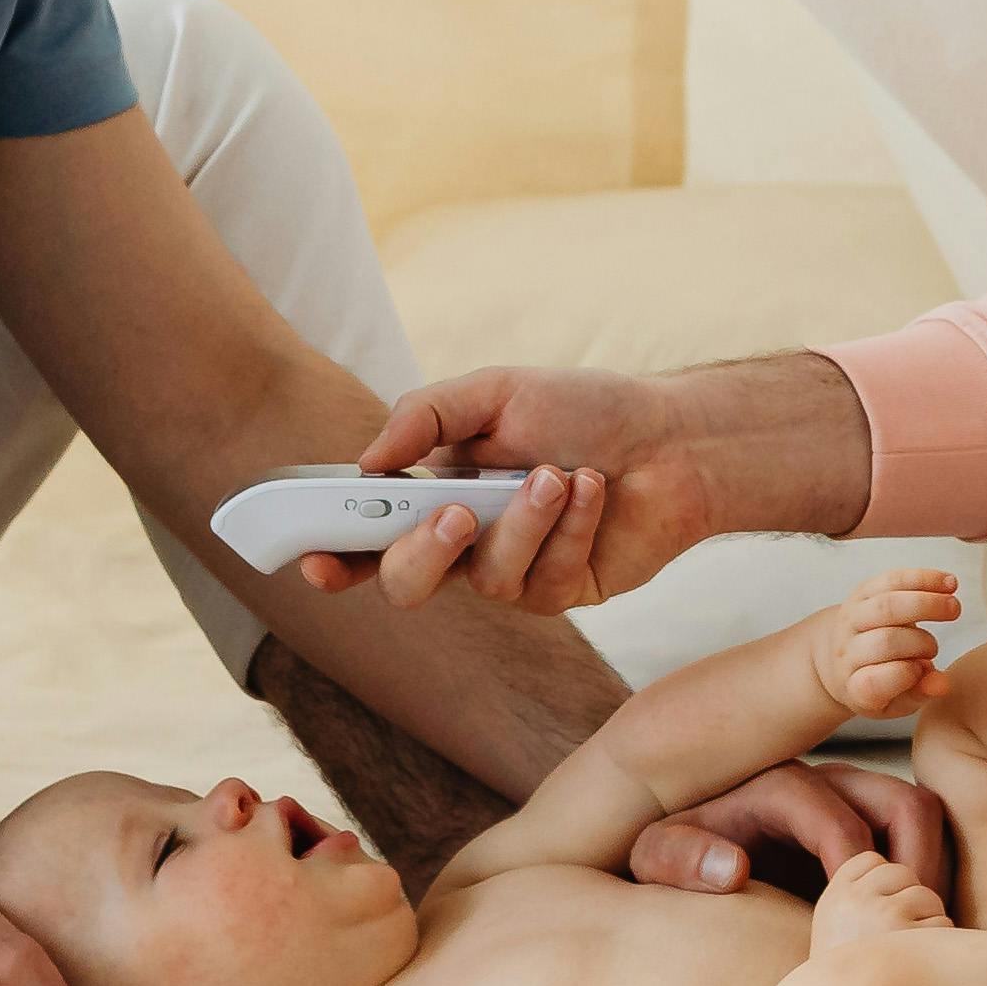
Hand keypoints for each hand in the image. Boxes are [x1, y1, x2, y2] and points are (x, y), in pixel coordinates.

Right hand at [346, 362, 746, 604]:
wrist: (671, 436)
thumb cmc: (581, 409)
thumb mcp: (495, 392)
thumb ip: (424, 417)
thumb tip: (367, 461)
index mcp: (435, 493)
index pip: (367, 538)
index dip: (334, 559)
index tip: (316, 562)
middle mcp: (465, 542)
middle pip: (407, 583)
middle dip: (423, 551)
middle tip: (456, 511)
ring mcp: (512, 574)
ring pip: (485, 579)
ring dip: (522, 521)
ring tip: (559, 473)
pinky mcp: (561, 593)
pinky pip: (544, 579)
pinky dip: (569, 528)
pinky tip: (592, 491)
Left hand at [629, 757, 958, 904]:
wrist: (691, 841)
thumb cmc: (676, 855)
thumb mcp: (655, 855)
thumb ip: (678, 858)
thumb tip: (733, 870)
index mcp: (777, 789)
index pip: (839, 821)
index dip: (856, 871)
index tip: (857, 929)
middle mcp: (830, 783)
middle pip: (906, 804)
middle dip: (918, 867)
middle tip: (916, 930)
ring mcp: (861, 800)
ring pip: (927, 820)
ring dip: (934, 873)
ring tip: (923, 933)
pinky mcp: (879, 824)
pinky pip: (929, 840)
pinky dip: (934, 878)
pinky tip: (917, 930)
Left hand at [805, 569, 957, 727]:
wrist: (839, 657)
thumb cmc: (879, 684)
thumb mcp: (896, 702)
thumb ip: (920, 695)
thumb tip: (942, 684)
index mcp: (853, 686)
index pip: (873, 681)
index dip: (905, 675)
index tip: (923, 672)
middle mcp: (846, 651)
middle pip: (884, 641)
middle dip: (922, 642)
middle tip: (939, 648)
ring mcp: (850, 619)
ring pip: (886, 605)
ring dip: (926, 603)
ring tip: (955, 607)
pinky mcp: (860, 593)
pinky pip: (891, 580)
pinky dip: (922, 579)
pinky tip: (949, 583)